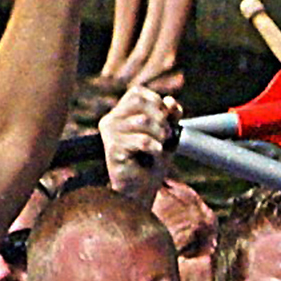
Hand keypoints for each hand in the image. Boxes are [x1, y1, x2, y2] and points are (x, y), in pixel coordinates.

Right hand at [97, 79, 179, 198]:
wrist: (141, 188)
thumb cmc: (151, 160)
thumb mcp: (166, 132)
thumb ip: (170, 114)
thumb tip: (170, 102)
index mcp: (119, 113)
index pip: (136, 92)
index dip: (156, 101)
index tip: (165, 117)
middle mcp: (110, 120)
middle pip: (139, 102)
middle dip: (159, 116)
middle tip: (166, 133)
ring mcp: (109, 135)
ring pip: (143, 121)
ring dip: (160, 134)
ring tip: (161, 145)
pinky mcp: (113, 150)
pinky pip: (142, 140)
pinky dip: (155, 147)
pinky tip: (155, 153)